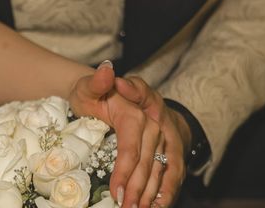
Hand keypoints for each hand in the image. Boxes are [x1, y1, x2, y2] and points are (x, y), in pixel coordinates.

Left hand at [68, 62, 164, 206]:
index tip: (116, 189)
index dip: (124, 169)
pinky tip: (159, 205)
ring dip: (152, 194)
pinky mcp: (172, 144)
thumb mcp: (90, 86)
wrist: (113, 92)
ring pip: (163, 168)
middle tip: (124, 207)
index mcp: (137, 106)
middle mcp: (156, 119)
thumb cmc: (97, 93)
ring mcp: (167, 133)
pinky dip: (168, 190)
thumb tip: (107, 69)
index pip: (132, 143)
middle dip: (137, 188)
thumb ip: (96, 81)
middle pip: (148, 160)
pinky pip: (175, 169)